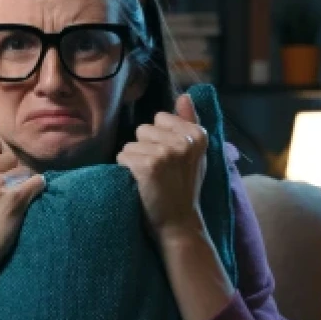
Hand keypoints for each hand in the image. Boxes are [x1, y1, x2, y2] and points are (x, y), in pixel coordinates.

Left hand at [116, 94, 207, 238]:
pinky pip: (123, 157)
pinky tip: (139, 184)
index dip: (159, 139)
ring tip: (149, 179)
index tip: (169, 160)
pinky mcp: (148, 165)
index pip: (160, 118)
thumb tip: (184, 96)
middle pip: (143, 129)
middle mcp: (184, 141)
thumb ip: (189, 123)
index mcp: (197, 134)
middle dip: (145, 148)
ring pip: (131, 144)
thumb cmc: (184, 188)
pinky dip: (125, 171)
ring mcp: (166, 153)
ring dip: (134, 161)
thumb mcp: (195, 154)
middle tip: (158, 172)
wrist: (179, 223)